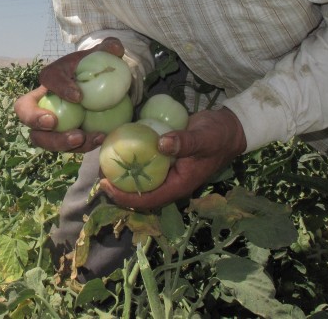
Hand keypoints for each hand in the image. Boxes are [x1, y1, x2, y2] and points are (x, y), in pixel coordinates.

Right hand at [13, 38, 125, 152]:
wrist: (94, 91)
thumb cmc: (92, 72)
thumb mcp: (98, 57)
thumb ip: (107, 49)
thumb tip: (116, 48)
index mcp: (50, 78)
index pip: (47, 79)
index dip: (59, 88)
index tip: (79, 96)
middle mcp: (41, 103)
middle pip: (26, 114)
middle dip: (36, 120)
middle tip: (55, 123)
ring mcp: (47, 125)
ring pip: (42, 138)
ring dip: (59, 141)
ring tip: (82, 138)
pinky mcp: (61, 139)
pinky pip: (65, 147)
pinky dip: (81, 146)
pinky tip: (99, 139)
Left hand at [99, 107, 246, 209]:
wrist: (229, 127)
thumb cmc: (218, 135)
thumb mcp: (203, 137)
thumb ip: (185, 142)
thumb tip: (161, 144)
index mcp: (179, 185)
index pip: (148, 199)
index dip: (124, 196)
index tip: (105, 184)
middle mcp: (171, 182)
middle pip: (140, 193)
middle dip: (118, 188)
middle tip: (98, 173)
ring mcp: (168, 172)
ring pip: (141, 180)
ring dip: (122, 175)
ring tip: (103, 162)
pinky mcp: (165, 160)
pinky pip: (145, 166)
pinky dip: (132, 161)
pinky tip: (118, 149)